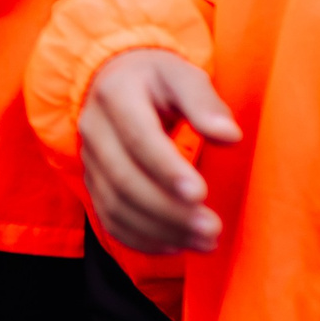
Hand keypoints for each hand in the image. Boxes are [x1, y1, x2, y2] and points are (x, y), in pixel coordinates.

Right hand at [81, 49, 240, 253]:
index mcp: (116, 94)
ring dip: (161, 231)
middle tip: (212, 229)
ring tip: (205, 242)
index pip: (138, 138)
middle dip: (169, 210)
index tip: (201, 193)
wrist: (115, 78)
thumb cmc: (157, 79)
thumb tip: (230, 135)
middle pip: (125, 179)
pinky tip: (176, 245)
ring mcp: (89, 159)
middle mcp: (94, 129)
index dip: (167, 169)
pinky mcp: (93, 182)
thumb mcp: (183, 75)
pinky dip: (141, 239)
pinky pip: (110, 219)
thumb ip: (205, 103)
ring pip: (116, 205)